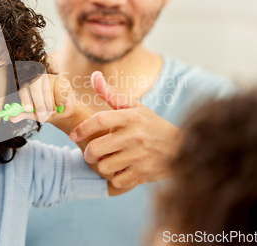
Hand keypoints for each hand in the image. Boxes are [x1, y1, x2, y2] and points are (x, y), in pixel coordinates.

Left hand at [12, 73, 76, 125]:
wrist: (62, 113)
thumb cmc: (46, 112)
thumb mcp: (34, 115)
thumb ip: (23, 115)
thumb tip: (12, 118)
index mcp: (28, 88)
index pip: (23, 90)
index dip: (25, 99)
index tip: (29, 109)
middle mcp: (37, 81)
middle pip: (34, 87)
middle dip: (38, 102)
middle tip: (42, 113)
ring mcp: (49, 78)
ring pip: (47, 90)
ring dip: (50, 104)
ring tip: (53, 111)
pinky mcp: (60, 80)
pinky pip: (59, 90)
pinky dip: (60, 101)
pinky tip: (60, 105)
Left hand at [69, 71, 182, 189]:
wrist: (183, 147)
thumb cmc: (151, 125)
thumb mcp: (134, 107)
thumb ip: (110, 94)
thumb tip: (94, 76)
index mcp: (131, 117)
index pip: (100, 120)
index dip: (83, 128)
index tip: (73, 135)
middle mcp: (135, 135)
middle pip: (96, 148)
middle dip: (88, 153)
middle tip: (91, 153)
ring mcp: (140, 155)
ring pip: (104, 166)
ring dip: (103, 166)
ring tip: (109, 161)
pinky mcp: (144, 173)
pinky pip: (117, 180)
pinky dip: (116, 177)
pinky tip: (122, 170)